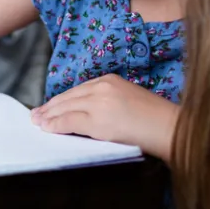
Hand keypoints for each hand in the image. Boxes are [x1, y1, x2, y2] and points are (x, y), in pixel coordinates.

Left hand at [30, 74, 180, 160]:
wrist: (173, 129)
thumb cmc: (156, 120)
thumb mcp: (128, 101)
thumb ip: (107, 102)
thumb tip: (86, 112)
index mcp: (110, 79)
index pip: (78, 90)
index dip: (61, 99)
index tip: (49, 106)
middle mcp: (102, 87)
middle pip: (68, 97)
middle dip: (50, 107)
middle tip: (36, 114)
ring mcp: (99, 102)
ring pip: (66, 108)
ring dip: (49, 116)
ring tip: (38, 122)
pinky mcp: (98, 119)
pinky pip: (70, 121)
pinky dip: (56, 125)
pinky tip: (48, 128)